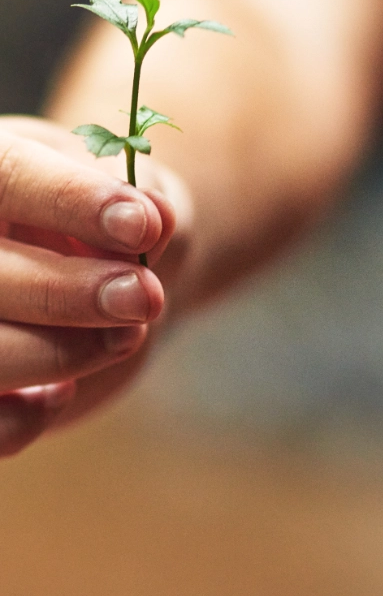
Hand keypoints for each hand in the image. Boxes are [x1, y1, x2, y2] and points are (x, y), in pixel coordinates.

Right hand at [0, 116, 180, 455]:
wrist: (109, 275)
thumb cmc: (116, 220)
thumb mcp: (137, 193)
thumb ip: (145, 197)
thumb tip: (155, 215)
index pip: (6, 175)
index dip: (69, 199)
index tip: (141, 225)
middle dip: (68, 291)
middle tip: (144, 296)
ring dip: (56, 354)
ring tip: (129, 335)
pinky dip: (19, 420)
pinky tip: (61, 395)